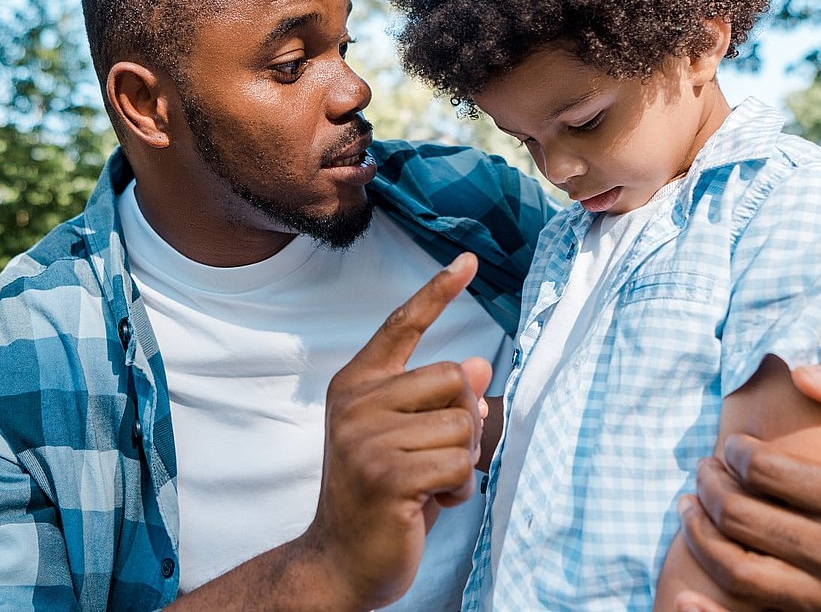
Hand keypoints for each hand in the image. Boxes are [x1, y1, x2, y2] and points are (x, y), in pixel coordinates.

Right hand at [302, 252, 492, 609]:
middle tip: (438, 457)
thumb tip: (479, 365)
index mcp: (357, 383)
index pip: (403, 325)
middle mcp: (356, 402)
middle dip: (465, 421)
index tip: (468, 260)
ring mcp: (366, 438)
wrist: (342, 560)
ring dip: (462, 462)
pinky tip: (429, 504)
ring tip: (429, 485)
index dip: (437, 291)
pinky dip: (458, 490)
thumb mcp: (409, 437)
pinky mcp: (385, 474)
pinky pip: (457, 465)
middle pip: (454, 377)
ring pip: (462, 426)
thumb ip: (436, 399)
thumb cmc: (382, 495)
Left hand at [676, 358, 820, 611]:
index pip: (768, 473)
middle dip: (710, 487)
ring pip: (738, 568)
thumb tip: (803, 375)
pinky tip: (679, 596)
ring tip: (686, 505)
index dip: (737, 453)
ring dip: (698, 533)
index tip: (731, 445)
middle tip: (702, 469)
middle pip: (745, 519)